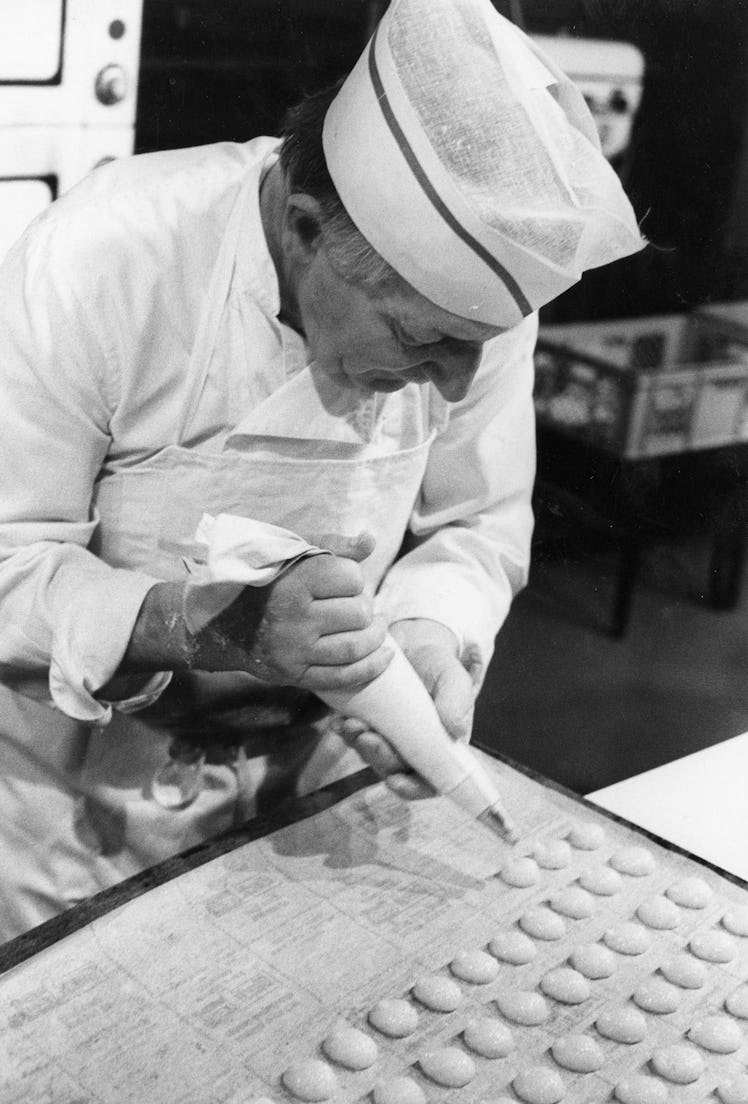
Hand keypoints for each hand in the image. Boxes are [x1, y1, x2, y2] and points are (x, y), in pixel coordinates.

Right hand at [189, 531, 391, 688]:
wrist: (219, 621)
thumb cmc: (263, 580)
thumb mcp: (290, 552)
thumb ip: (332, 545)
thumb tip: (370, 539)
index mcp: (293, 581)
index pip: (351, 578)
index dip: (353, 577)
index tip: (342, 578)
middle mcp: (293, 617)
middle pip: (358, 613)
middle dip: (363, 606)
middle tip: (355, 604)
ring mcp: (293, 650)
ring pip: (356, 647)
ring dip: (375, 636)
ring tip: (375, 626)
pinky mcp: (295, 674)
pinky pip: (344, 676)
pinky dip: (372, 667)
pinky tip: (385, 655)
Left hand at [333, 617, 475, 798]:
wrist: (414, 641)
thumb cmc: (439, 663)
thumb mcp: (452, 676)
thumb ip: (458, 700)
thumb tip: (458, 730)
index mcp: (439, 746)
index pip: (429, 782)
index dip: (412, 788)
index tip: (394, 781)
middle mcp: (413, 747)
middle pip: (394, 769)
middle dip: (378, 758)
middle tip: (366, 737)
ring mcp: (389, 736)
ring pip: (371, 755)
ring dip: (359, 744)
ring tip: (351, 724)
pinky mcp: (369, 722)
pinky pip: (354, 736)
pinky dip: (346, 732)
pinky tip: (340, 720)